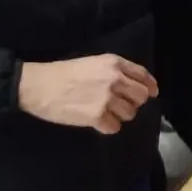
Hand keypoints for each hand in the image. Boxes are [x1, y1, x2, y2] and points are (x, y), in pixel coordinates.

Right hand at [18, 55, 157, 135]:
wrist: (38, 86)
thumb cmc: (62, 73)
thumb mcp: (92, 63)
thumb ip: (114, 71)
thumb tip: (133, 85)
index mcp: (113, 63)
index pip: (142, 75)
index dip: (150, 86)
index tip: (152, 93)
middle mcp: (114, 79)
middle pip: (141, 96)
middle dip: (133, 102)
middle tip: (120, 105)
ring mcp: (107, 98)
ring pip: (129, 113)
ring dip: (120, 115)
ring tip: (104, 112)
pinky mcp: (97, 116)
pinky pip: (114, 127)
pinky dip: (107, 127)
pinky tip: (96, 121)